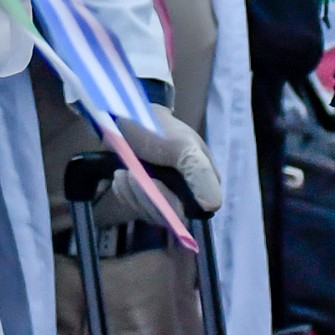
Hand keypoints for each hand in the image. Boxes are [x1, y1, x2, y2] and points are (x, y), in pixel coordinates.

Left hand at [96, 104, 223, 224]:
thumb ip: (199, 173)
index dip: (171, 205)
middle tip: (131, 175)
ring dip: (133, 194)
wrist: (121, 117)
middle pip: (169, 216)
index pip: (193, 211)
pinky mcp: (144, 196)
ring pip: (151, 214)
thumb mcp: (182, 145)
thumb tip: (213, 205)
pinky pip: (136, 208)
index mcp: (203, 180)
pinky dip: (125, 194)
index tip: (151, 184)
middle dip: (147, 197)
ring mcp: (164, 195)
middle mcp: (186, 192)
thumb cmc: (155, 127)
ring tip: (123, 172)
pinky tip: (120, 177)